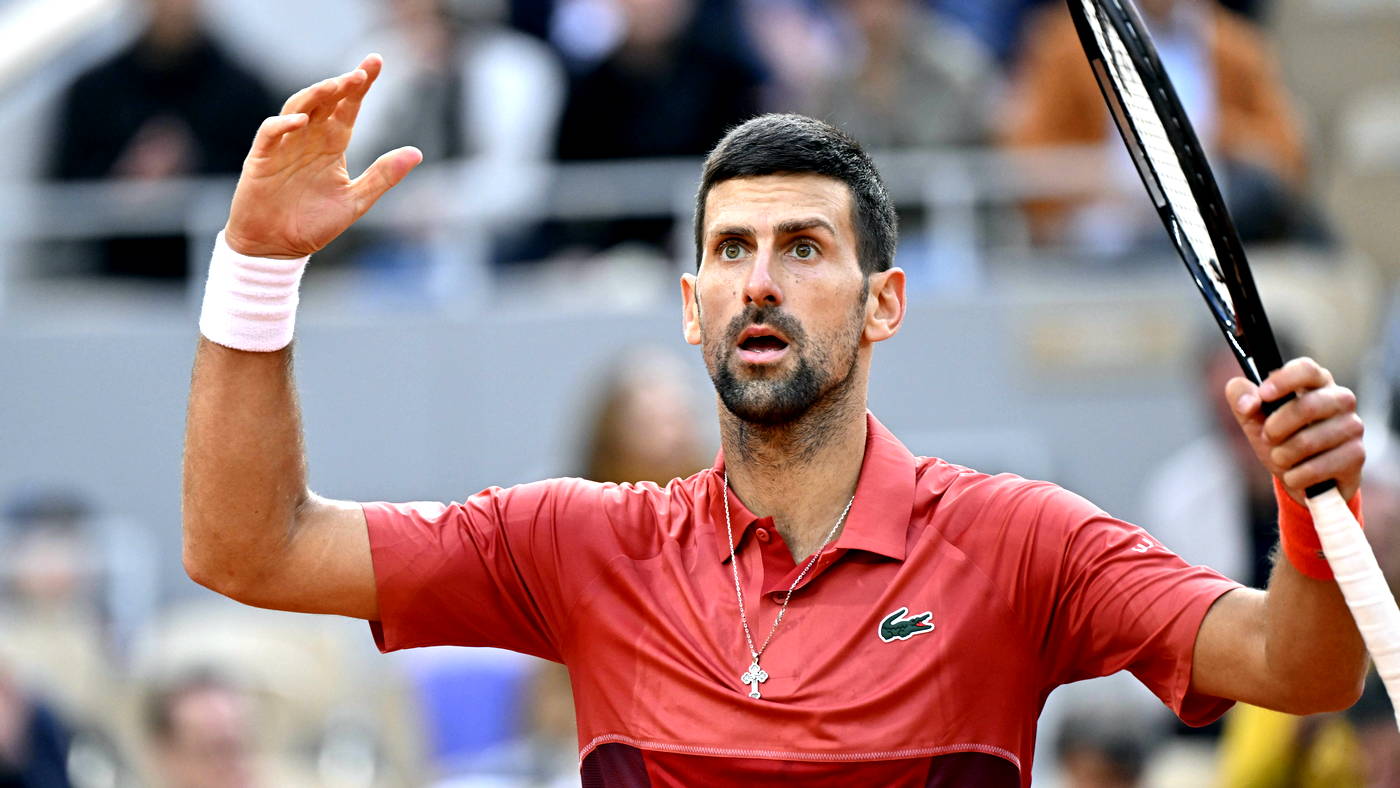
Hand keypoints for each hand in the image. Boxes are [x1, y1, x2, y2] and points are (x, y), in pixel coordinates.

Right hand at [224, 54, 421, 258]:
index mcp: (332, 145)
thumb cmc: (314, 225)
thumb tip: (416, 153)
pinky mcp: (261, 160)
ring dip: (316, 95)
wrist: (277, 249)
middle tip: (362, 72)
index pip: (348, 108)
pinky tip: (301, 120)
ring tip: (336, 86)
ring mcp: (283, 147)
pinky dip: (283, 124)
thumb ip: (383, 176)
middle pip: (325, 101)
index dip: (361, 86)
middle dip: (342, 85)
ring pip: (298, 108)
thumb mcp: (356, 201)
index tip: (377, 61)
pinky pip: (270, 134)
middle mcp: (308, 139)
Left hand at [1226, 357, 1364, 503]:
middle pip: (1307, 407)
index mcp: (1315, 383)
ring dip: (1282, 456)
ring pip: (1308, 441)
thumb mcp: (1254, 419)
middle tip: (1267, 438)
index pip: (1306, 369)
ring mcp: (1352, 426)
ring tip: (1281, 458)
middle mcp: (1340, 399)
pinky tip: (1296, 475)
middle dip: (1275, 428)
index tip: (1263, 394)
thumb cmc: (1281, 440)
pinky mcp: (1357, 455)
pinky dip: (1296, 476)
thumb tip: (1247, 402)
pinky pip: (1317, 468)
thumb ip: (1242, 400)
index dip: (1283, 380)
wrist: (1303, 479)